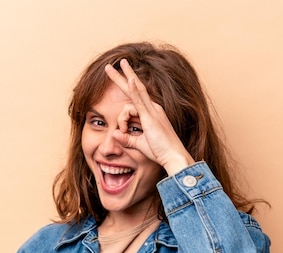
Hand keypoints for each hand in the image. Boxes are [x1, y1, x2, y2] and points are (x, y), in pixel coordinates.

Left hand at [104, 59, 194, 174]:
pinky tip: (129, 79)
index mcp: (151, 113)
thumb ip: (127, 139)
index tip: (121, 76)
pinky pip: (140, 101)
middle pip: (135, 86)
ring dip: (122, 78)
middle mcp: (153, 108)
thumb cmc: (160, 152)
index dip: (127, 85)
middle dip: (123, 74)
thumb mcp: (140, 144)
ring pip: (134, 91)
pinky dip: (134, 90)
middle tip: (109, 65)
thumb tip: (114, 134)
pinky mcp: (150, 117)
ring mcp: (153, 111)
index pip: (136, 95)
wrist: (174, 156)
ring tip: (109, 67)